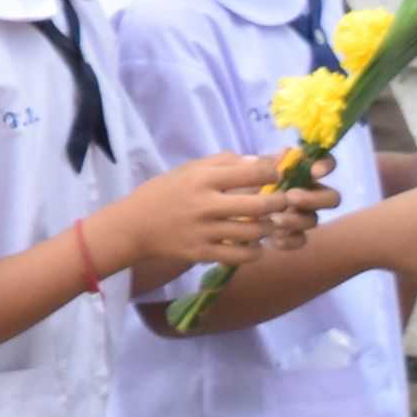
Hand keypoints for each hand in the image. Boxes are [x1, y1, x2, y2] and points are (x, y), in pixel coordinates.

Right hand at [109, 151, 325, 275]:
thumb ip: (226, 163)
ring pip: (254, 231)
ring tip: (269, 223)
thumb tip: (264, 160)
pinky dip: (255, 251)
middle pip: (261, 204)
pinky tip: (254, 244)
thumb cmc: (165, 192)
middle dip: (281, 202)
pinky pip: (241, 256)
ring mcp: (204, 231)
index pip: (253, 171)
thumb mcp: (190, 169)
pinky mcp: (202, 253)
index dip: (274, 172)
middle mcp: (205, 204)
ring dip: (269, 227)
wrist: (133, 226)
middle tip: (284, 202)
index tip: (277, 175)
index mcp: (203, 178)